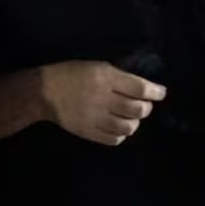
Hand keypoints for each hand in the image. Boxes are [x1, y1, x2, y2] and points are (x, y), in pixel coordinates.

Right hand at [40, 61, 166, 145]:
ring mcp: (97, 118)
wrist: (44, 92)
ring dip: (134, 122)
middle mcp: (104, 99)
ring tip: (129, 117)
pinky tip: (117, 128)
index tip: (160, 93)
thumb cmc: (70, 74)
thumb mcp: (95, 66)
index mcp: (105, 79)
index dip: (156, 92)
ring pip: (129, 127)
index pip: (140, 89)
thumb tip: (140, 87)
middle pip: (138, 109)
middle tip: (142, 105)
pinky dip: (121, 135)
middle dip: (146, 108)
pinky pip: (115, 139)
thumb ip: (117, 76)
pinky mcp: (89, 132)